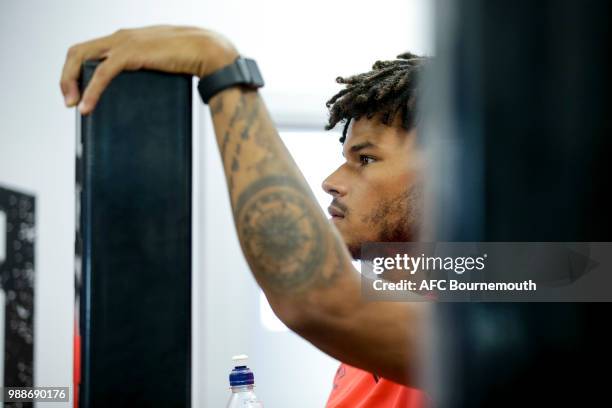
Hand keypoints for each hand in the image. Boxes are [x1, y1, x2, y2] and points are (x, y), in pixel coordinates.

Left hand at [60, 25, 238, 113]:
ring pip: (82, 58)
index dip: (77, 70)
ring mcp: (124, 43)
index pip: (89, 49)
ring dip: (72, 83)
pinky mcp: (131, 54)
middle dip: (68, 77)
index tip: (77, 92)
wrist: (207, 50)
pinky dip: (90, 91)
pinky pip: (102, 74)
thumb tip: (145, 92)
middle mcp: (120, 37)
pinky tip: (86, 107)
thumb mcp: (161, 63)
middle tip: (69, 100)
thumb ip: (148, 69)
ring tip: (74, 105)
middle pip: (78, 52)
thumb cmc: (190, 58)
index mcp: (126, 38)